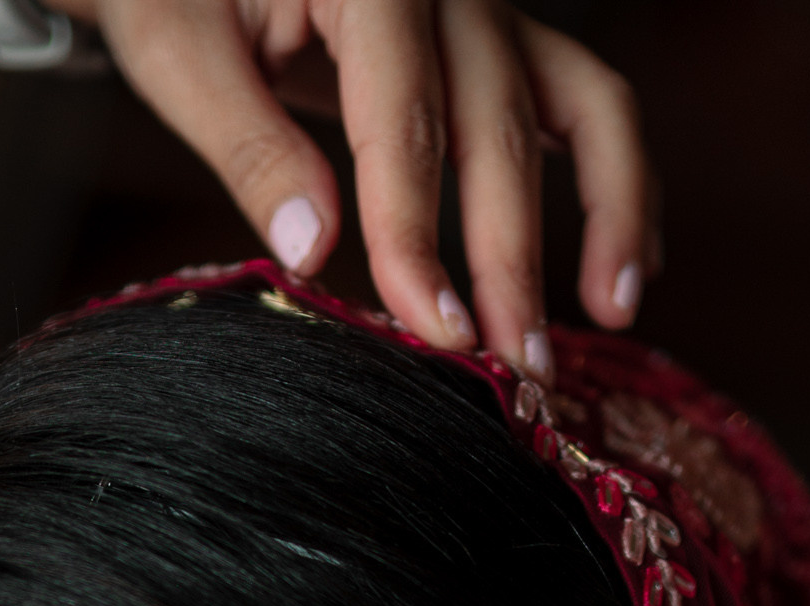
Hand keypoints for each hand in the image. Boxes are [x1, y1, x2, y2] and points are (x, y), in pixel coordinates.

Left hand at [83, 0, 660, 369]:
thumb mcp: (182, 54)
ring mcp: (486, 8)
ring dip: (606, 211)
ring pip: (579, 100)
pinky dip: (615, 179)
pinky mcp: (502, 43)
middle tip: (519, 367)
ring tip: (613, 315)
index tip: (435, 328)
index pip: (402, 113)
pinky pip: (583, 102)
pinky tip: (627, 268)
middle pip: (497, 121)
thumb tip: (313, 249)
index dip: (419, 230)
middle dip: (511, 255)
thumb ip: (249, 146)